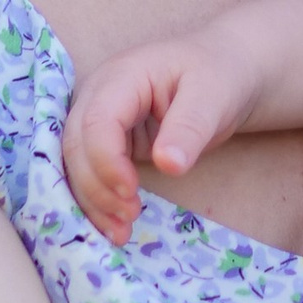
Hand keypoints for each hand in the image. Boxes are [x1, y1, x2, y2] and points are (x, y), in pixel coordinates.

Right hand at [59, 32, 260, 241]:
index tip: (132, 192)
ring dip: (91, 201)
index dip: (106, 160)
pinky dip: (97, 200)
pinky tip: (113, 227)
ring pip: (75, 163)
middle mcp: (100, 95)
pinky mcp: (108, 142)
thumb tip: (168, 166)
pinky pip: (89, 172)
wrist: (227, 70)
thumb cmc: (221, 76)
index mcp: (123, 76)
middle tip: (128, 218)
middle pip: (76, 144)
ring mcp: (100, 118)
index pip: (97, 120)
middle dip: (95, 187)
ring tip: (120, 233)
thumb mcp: (214, 96)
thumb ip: (189, 128)